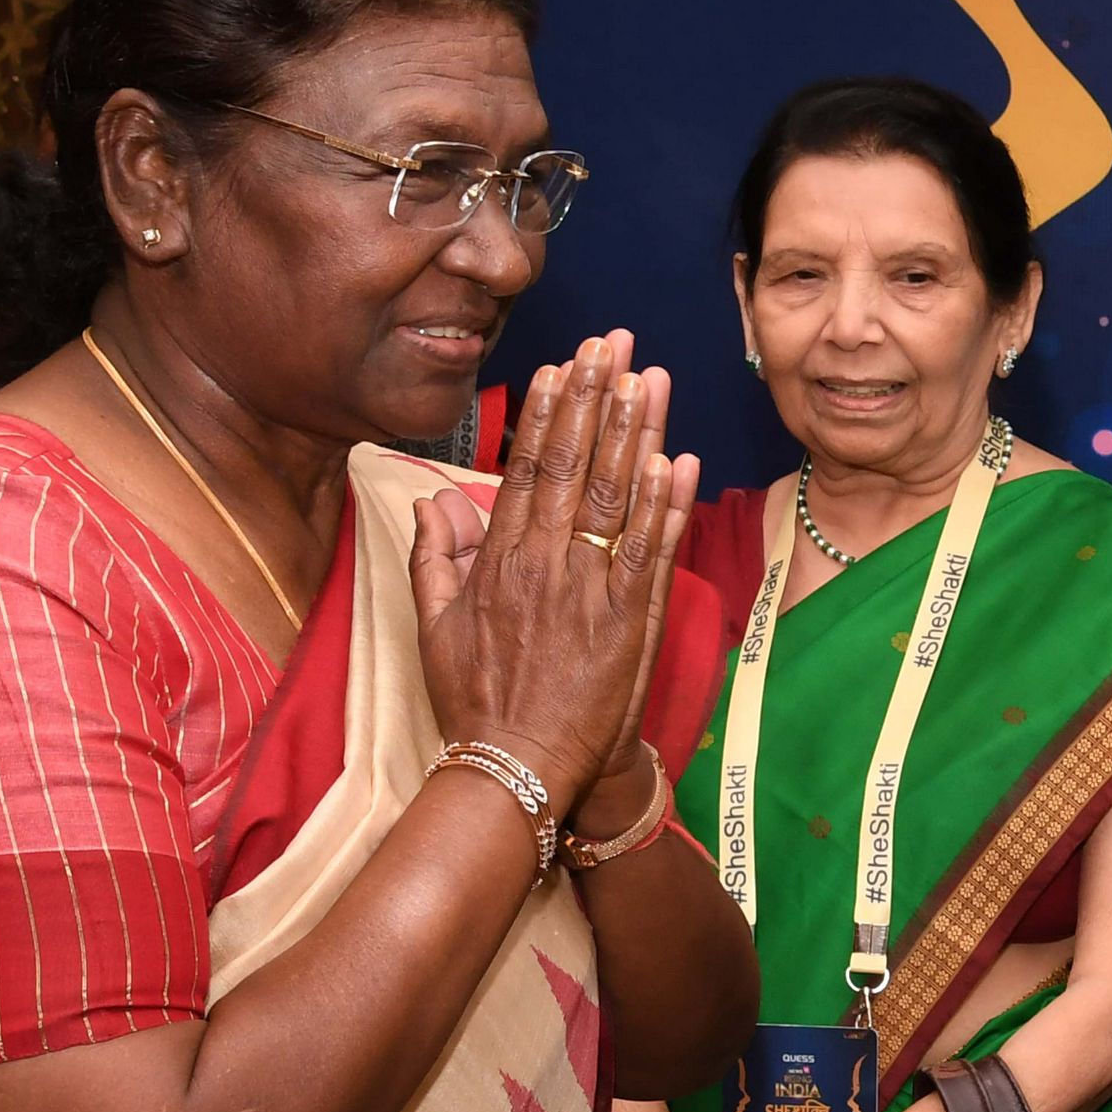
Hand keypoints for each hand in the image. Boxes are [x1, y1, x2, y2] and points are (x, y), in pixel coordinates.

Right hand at [409, 332, 698, 813]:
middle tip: (613, 343)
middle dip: (596, 397)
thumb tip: (433, 501)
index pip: (528, 468)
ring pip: (618, 495)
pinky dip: (667, 504)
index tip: (563, 366)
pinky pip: (651, 549)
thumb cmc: (476, 701)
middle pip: (576, 464)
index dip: (549, 412)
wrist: (518, 767)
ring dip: (636, 431)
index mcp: (500, 560)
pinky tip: (679, 458)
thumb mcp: (434, 627)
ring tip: (650, 377)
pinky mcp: (629, 620)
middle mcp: (546, 564)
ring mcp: (590, 590)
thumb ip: (433, 559)